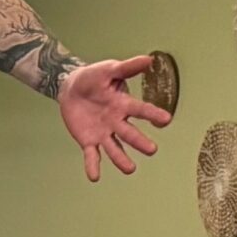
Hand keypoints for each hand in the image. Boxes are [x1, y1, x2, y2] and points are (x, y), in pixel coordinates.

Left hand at [59, 57, 169, 180]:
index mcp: (123, 105)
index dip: (152, 115)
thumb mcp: (109, 69)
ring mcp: (103, 133)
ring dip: (121, 159)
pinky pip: (92, 155)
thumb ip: (127, 67)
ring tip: (130, 169)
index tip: (166, 120)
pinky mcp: (88, 141)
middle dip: (140, 141)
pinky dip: (93, 166)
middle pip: (129, 133)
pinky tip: (94, 177)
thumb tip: (149, 59)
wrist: (71, 87)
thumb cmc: (94, 78)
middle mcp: (117, 121)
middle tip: (151, 150)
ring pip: (114, 148)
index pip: (140, 110)